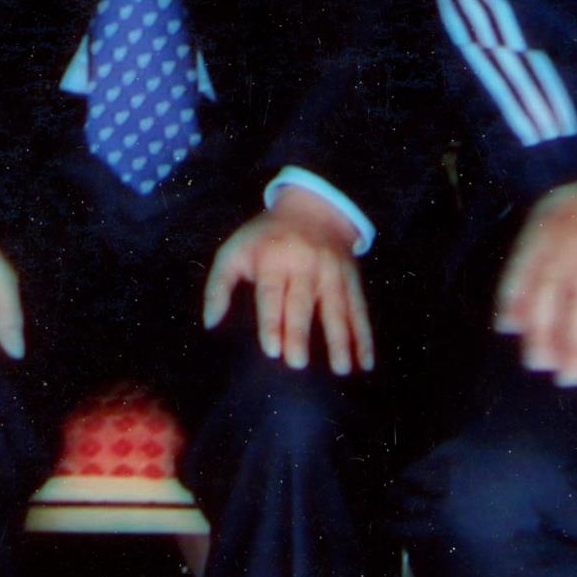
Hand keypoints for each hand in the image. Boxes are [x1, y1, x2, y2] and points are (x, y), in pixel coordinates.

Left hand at [208, 186, 373, 376]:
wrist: (312, 208)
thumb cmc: (265, 239)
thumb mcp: (234, 251)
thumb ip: (218, 286)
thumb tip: (211, 323)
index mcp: (274, 259)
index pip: (272, 293)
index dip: (271, 321)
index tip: (272, 349)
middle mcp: (306, 265)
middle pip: (302, 303)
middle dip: (299, 333)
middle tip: (297, 363)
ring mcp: (332, 272)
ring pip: (337, 308)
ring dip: (341, 340)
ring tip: (342, 369)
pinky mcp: (351, 279)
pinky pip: (359, 310)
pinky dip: (364, 336)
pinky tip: (366, 361)